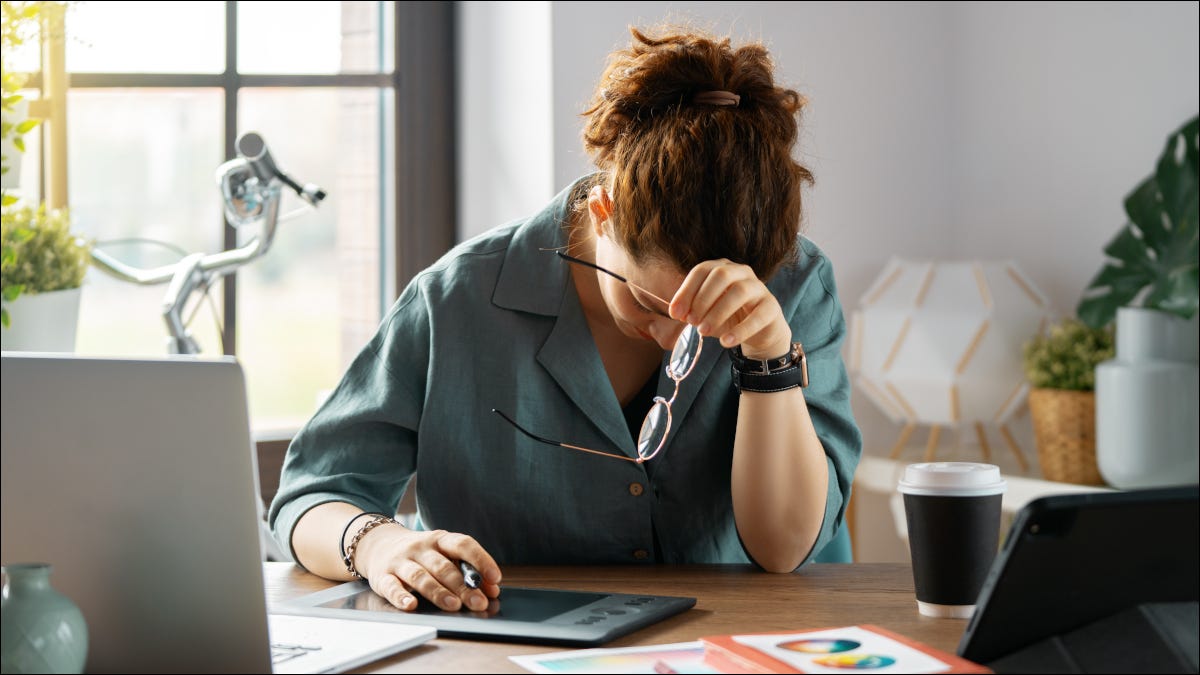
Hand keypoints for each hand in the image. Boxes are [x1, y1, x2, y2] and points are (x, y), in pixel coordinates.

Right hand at [354, 525, 501, 611]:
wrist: (377, 544)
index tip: (495, 577)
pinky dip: (401, 597)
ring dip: (438, 592)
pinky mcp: (382, 576)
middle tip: (479, 602)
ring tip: (454, 605)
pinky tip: (411, 605)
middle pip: (443, 566)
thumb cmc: (420, 554)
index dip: (481, 559)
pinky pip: (391, 587)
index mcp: (440, 539)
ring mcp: (400, 561)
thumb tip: (492, 590)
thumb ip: (467, 570)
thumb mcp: (443, 554)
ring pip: (420, 576)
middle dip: (463, 586)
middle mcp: (420, 548)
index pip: (463, 544)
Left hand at [668, 259, 791, 358]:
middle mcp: (742, 273)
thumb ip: (691, 310)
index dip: (686, 291)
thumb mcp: (706, 313)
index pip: (702, 270)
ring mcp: (759, 288)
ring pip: (740, 292)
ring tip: (703, 331)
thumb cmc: (728, 317)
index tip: (675, 313)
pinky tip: (725, 342)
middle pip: (721, 275)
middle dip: (702, 299)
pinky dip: (740, 330)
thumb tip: (676, 312)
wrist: (759, 332)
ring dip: (718, 313)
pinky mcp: (772, 307)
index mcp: (723, 268)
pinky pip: (757, 316)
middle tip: (691, 322)